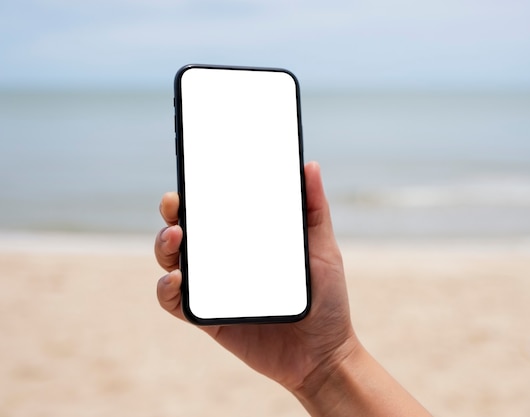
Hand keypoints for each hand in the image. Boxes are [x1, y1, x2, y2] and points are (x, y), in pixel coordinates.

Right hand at [154, 161, 357, 391]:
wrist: (323, 354)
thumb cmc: (326, 300)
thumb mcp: (324, 249)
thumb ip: (315, 210)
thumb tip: (310, 165)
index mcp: (248, 240)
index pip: (216, 209)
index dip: (198, 190)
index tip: (194, 172)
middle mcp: (224, 261)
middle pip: (187, 229)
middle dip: (173, 211)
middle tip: (175, 202)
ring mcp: (214, 288)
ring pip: (173, 261)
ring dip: (163, 245)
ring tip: (176, 236)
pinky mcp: (207, 317)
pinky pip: (175, 302)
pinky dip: (166, 289)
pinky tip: (177, 279)